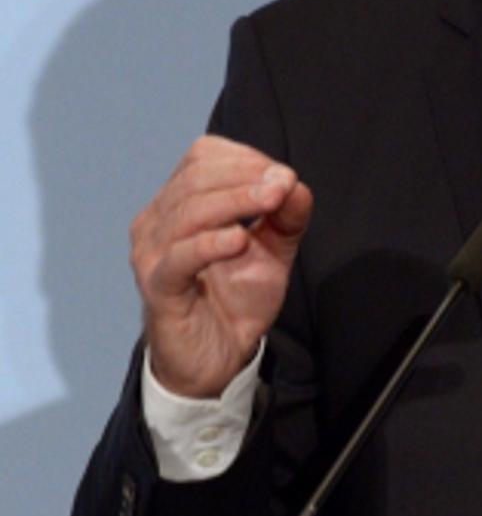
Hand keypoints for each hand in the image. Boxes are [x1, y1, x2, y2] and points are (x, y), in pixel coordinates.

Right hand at [130, 135, 312, 396]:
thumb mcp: (273, 252)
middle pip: (196, 178)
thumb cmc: (235, 299)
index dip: (246, 159)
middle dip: (246, 177)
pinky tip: (239, 240)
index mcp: (180, 202)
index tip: (285, 178)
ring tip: (272, 202)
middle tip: (285, 185)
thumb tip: (295, 184)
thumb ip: (287, 218)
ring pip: (189, 211)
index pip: (203, 157)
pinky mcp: (158, 286)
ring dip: (236, 201)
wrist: (216, 358)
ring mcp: (152, 252)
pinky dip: (209, 244)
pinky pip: (178, 257)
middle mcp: (159, 220)